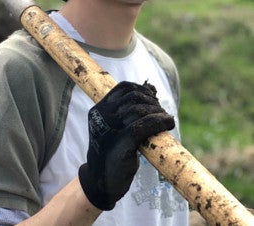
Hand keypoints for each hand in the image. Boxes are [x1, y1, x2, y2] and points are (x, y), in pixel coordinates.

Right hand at [78, 81, 174, 210]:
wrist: (100, 181)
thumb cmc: (110, 151)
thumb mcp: (111, 127)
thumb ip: (124, 111)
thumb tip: (152, 88)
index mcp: (99, 109)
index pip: (123, 87)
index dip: (142, 89)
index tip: (152, 97)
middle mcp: (102, 116)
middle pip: (134, 97)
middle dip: (152, 101)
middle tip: (161, 110)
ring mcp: (110, 129)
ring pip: (139, 110)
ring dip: (158, 111)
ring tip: (165, 118)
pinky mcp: (121, 143)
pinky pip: (144, 126)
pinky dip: (160, 121)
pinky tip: (169, 123)